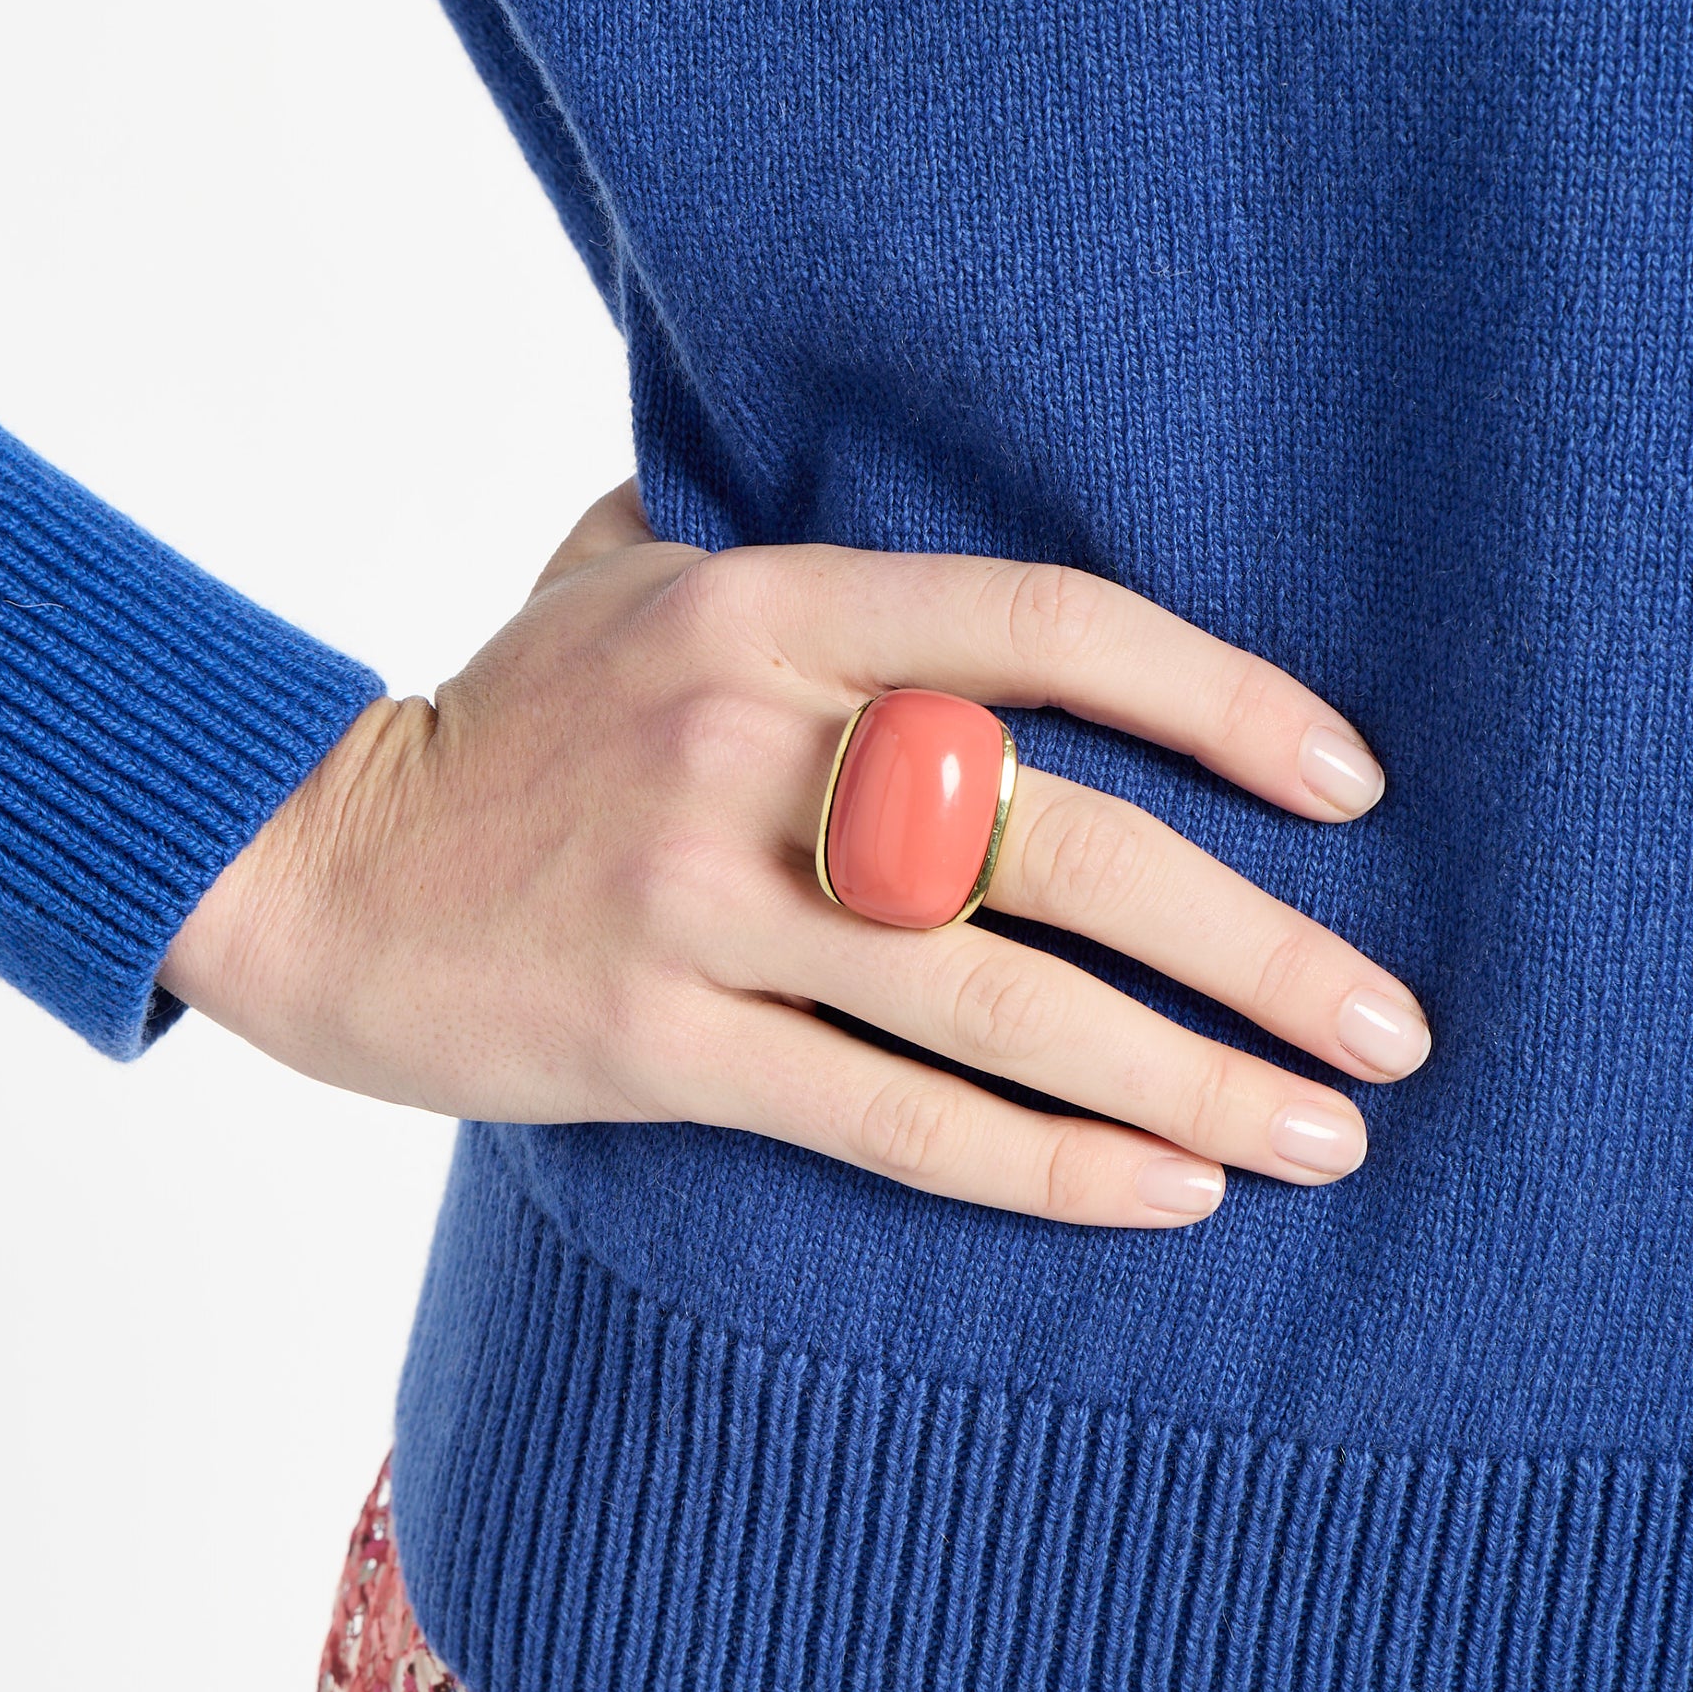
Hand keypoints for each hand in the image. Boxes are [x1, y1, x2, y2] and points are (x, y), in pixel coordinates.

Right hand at [160, 484, 1428, 1227]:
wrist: (304, 868)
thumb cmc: (494, 722)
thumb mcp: (617, 573)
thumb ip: (777, 543)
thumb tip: (915, 498)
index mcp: (767, 606)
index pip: (1047, 628)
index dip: (1220, 700)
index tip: (1347, 786)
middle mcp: (749, 741)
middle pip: (1061, 842)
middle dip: (1255, 943)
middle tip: (1389, 1027)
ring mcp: (701, 900)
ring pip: (998, 1002)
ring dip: (1188, 1077)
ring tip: (1326, 1137)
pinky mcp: (655, 1041)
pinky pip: (889, 1117)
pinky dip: (1043, 1164)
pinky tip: (1163, 1193)